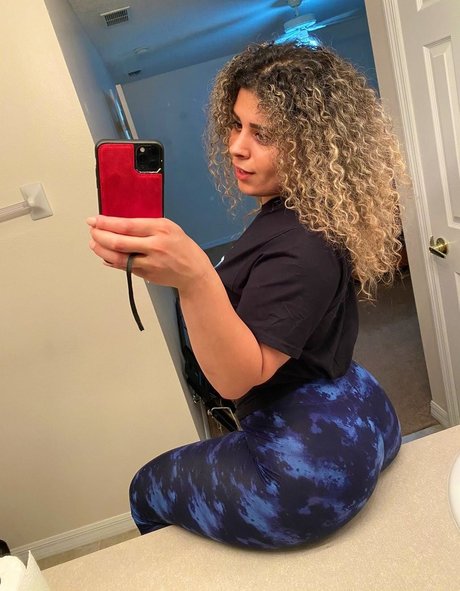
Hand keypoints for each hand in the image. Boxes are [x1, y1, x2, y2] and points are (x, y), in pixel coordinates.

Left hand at [87, 215, 212, 291]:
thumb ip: (146, 225)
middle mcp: (154, 246)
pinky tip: (105, 255)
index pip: (127, 225)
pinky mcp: (146, 274)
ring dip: (101, 250)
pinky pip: (123, 267)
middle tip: (92, 231)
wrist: (193, 271)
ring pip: (117, 258)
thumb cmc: (181, 247)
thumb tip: (119, 223)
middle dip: (100, 236)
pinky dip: (111, 261)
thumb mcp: (169, 227)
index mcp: (160, 229)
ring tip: (94, 243)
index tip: (94, 220)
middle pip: (118, 242)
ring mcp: (149, 263)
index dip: (106, 223)